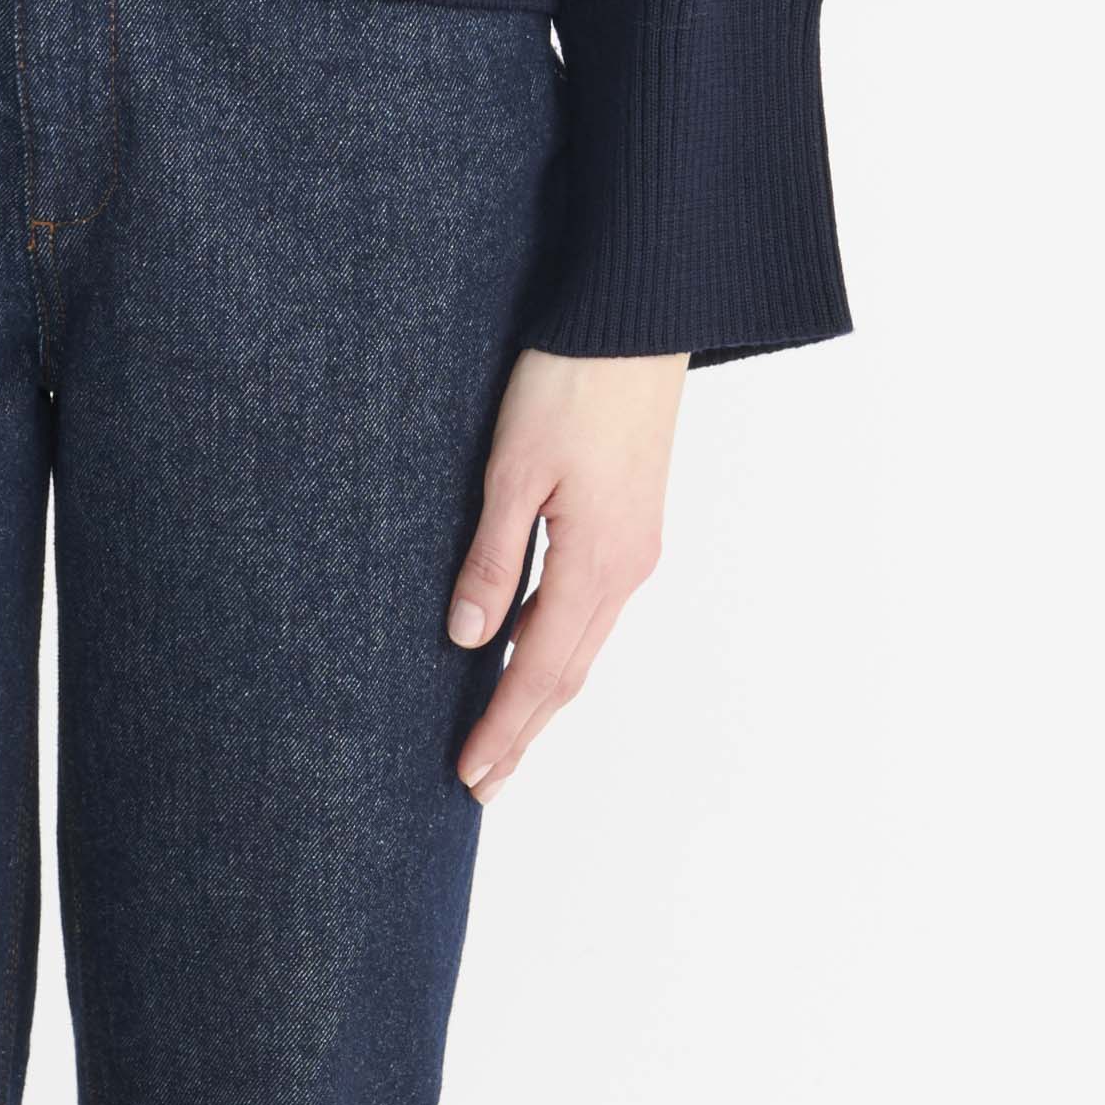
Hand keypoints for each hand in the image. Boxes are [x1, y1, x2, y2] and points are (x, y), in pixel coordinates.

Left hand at [444, 347, 685, 797]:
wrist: (639, 321)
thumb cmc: (572, 382)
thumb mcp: (514, 471)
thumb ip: (492, 559)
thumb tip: (465, 638)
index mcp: (596, 563)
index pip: (538, 669)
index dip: (502, 727)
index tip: (469, 775)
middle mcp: (625, 569)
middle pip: (566, 673)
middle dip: (523, 732)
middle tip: (481, 783)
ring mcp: (634, 549)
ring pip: (581, 644)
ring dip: (542, 697)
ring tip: (504, 738)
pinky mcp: (630, 525)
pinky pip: (590, 609)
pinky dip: (557, 648)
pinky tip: (530, 654)